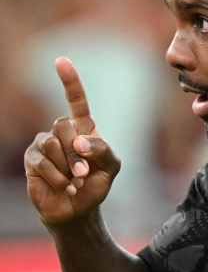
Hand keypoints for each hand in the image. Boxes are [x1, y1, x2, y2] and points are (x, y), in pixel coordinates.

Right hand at [24, 58, 120, 224]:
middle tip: (85, 172)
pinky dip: (59, 177)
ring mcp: (44, 144)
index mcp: (84, 128)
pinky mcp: (32, 160)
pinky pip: (42, 162)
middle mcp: (62, 132)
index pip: (76, 100)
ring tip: (76, 181)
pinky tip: (68, 187)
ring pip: (52, 144)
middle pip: (64, 126)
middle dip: (77, 152)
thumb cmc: (96, 183)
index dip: (69, 82)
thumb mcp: (111, 167)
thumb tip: (79, 141)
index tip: (61, 61)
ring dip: (68, 167)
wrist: (79, 210)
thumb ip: (103, 150)